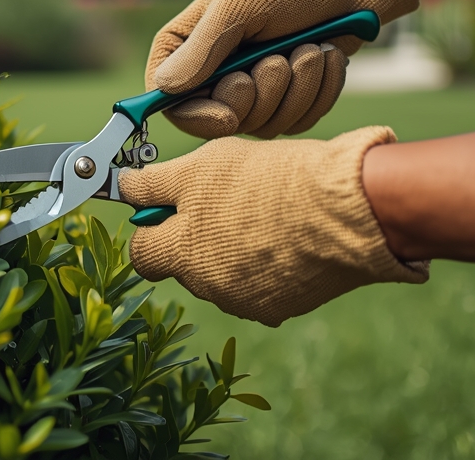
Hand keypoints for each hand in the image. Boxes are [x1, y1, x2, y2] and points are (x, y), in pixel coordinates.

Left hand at [120, 127, 428, 326]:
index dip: (150, 227)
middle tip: (225, 203)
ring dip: (231, 252)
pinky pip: (258, 286)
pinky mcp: (278, 309)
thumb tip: (128, 188)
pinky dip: (266, 267)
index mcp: (181, 250)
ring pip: (221, 274)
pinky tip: (288, 239)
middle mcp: (205, 285)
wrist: (346, 211)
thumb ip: (158, 182)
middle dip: (195, 238)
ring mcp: (242, 300)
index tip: (164, 208)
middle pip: (183, 263)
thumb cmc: (274, 179)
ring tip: (265, 216)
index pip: (141, 253)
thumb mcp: (204, 164)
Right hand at [146, 0, 417, 138]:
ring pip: (266, 125)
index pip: (173, 103)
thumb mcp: (239, 7)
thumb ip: (201, 49)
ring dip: (296, 88)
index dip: (199, 118)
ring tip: (309, 49)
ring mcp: (256, 88)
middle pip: (223, 120)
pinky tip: (328, 58)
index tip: (229, 116)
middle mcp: (217, 73)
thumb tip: (166, 89)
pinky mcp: (292, 98)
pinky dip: (319, 92)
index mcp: (188, 46)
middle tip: (278, 58)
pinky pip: (299, 121)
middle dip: (261, 94)